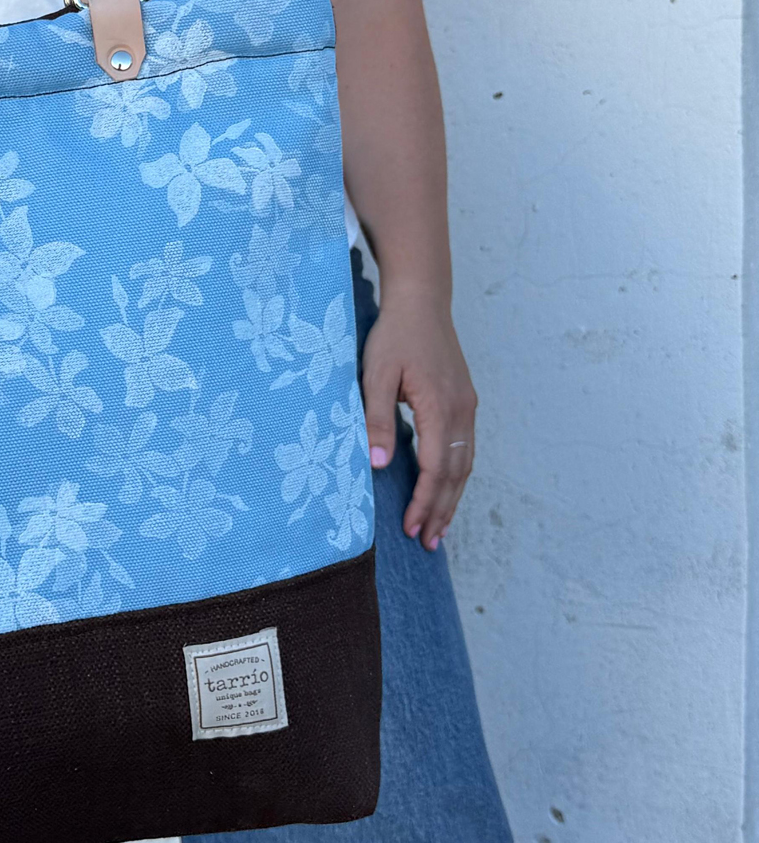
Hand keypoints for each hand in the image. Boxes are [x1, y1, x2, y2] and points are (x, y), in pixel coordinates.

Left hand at [361, 292, 476, 550]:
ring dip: (452, 498)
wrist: (422, 301)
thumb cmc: (395, 335)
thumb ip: (378, 420)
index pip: (436, 468)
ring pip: (465, 463)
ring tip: (438, 528)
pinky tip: (445, 489)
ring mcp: (467, 406)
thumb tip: (381, 465)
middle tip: (427, 542)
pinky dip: (456, 475)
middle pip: (456, 473)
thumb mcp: (376, 375)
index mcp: (440, 406)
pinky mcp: (464, 401)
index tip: (410, 528)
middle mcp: (462, 411)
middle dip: (442, 511)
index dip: (424, 502)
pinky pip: (464, 448)